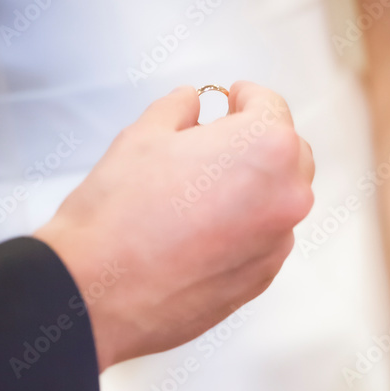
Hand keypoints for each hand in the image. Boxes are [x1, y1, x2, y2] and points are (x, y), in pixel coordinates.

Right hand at [36, 81, 313, 370]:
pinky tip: (202, 229)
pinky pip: (264, 239)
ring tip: (202, 190)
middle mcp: (286, 197)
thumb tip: (190, 105)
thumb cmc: (119, 214)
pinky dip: (244, 227)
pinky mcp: (261, 279)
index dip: (246, 97)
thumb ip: (179, 110)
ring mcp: (277, 244)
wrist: (100, 293)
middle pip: (288, 154)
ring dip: (253, 187)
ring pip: (278, 201)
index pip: (271, 107)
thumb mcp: (144, 135)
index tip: (233, 98)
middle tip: (217, 140)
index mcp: (267, 149)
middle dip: (257, 143)